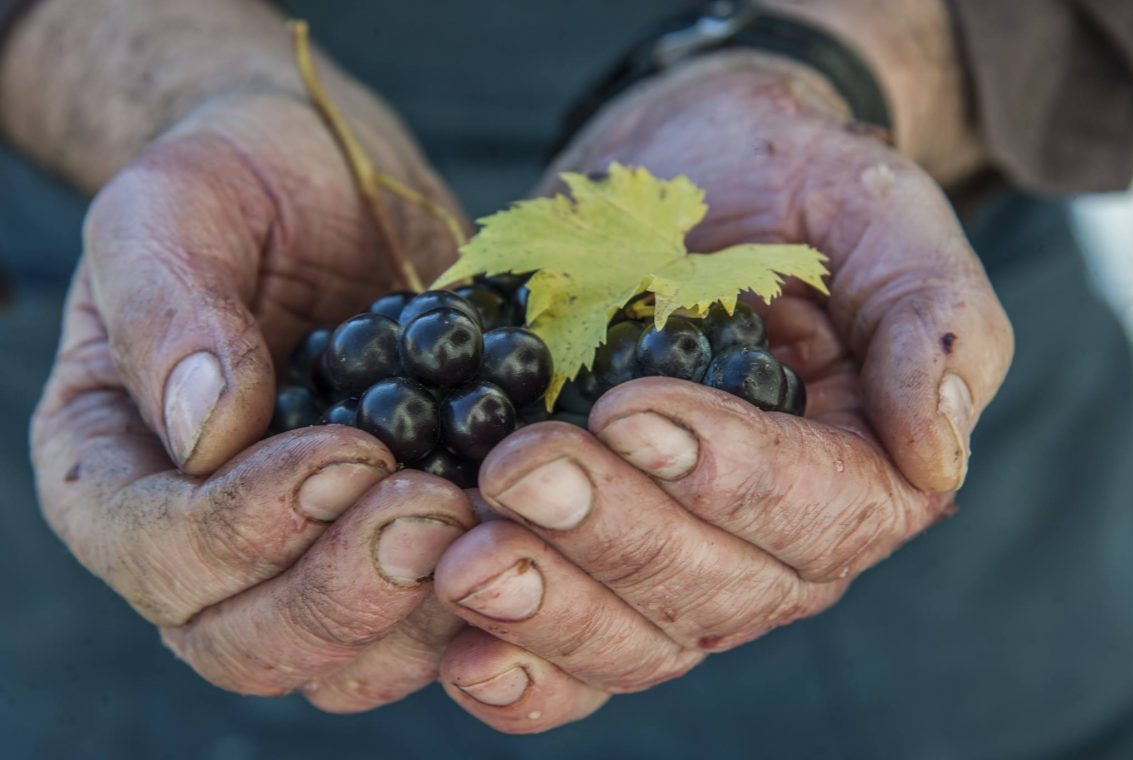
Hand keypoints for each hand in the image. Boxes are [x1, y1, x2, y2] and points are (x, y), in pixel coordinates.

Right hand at [31, 91, 478, 710]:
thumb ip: (169, 309)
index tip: (344, 454)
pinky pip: (432, 621)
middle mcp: (203, 539)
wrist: (329, 183)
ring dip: (420, 615)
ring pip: (345, 664)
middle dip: (342, 594)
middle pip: (246, 642)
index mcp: (114, 468)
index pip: (154, 552)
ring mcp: (306, 554)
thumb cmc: (233, 183)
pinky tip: (530, 531)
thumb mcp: (175, 207)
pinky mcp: (396, 545)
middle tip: (431, 510)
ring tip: (488, 523)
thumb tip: (206, 431)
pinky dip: (482, 597)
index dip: (243, 528)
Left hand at [428, 52, 1012, 732]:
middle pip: (708, 591)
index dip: (723, 477)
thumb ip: (936, 325)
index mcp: (860, 474)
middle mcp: (773, 546)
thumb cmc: (796, 188)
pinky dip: (519, 669)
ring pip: (634, 638)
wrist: (687, 172)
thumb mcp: (884, 219)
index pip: (810, 512)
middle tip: (518, 470)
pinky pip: (569, 654)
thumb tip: (936, 455)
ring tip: (464, 555)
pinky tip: (462, 658)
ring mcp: (678, 562)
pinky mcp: (593, 559)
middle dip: (609, 535)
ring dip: (546, 608)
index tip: (626, 407)